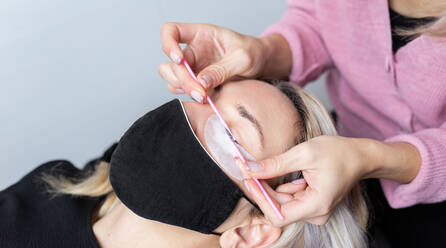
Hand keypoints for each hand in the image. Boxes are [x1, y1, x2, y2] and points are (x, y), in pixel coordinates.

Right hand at [159, 22, 290, 101]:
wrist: (262, 66)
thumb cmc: (253, 52)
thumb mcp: (243, 58)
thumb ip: (222, 69)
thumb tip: (201, 82)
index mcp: (200, 35)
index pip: (170, 31)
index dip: (167, 44)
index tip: (179, 59)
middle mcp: (192, 51)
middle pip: (170, 64)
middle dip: (182, 79)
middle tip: (200, 92)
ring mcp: (193, 68)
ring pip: (172, 79)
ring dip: (184, 89)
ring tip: (204, 97)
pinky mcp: (197, 83)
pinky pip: (183, 90)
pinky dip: (190, 96)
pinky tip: (206, 99)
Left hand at [242, 135, 366, 225]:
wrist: (360, 156)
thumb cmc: (339, 152)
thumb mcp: (305, 153)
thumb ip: (276, 164)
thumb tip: (249, 170)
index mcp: (317, 205)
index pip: (277, 214)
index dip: (260, 198)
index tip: (248, 179)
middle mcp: (316, 214)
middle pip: (278, 209)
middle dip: (264, 190)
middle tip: (252, 168)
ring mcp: (315, 211)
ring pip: (282, 204)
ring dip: (274, 187)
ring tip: (282, 168)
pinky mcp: (312, 205)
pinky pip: (290, 200)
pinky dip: (284, 187)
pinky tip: (294, 174)